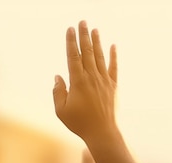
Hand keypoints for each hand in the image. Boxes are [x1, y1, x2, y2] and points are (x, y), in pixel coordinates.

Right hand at [53, 21, 117, 141]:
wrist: (103, 132)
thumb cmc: (80, 123)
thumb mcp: (61, 110)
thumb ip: (58, 92)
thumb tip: (58, 77)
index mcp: (78, 82)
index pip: (73, 56)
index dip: (71, 42)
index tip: (70, 29)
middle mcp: (92, 77)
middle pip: (87, 52)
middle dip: (84, 35)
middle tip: (83, 22)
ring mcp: (104, 81)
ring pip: (100, 57)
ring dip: (97, 42)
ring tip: (95, 29)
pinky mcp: (113, 86)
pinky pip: (114, 68)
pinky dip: (114, 56)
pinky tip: (113, 46)